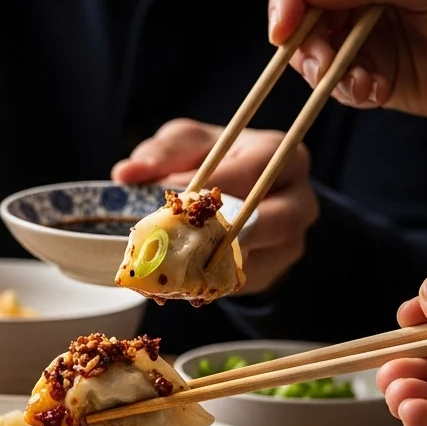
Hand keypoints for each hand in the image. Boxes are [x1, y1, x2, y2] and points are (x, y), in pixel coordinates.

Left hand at [111, 120, 316, 294]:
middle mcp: (299, 198)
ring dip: (204, 262)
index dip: (203, 188)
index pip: (244, 174)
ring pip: (248, 257)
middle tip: (167, 236)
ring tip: (166, 262)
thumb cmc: (216, 160)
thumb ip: (162, 153)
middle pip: (257, 222)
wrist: (246, 195)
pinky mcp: (275, 270)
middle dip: (207, 231)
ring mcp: (291, 239)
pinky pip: (239, 280)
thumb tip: (127, 173)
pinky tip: (177, 278)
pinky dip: (204, 280)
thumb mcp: (189, 145)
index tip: (166, 198)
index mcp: (281, 154)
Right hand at [269, 0, 426, 161]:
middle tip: (317, 64)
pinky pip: (338, 84)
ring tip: (357, 82)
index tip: (284, 24)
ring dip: (325, 71)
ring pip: (314, 52)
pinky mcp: (372, 73)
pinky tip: (375, 92)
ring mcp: (364, 34)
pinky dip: (348, 91)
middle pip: (303, 11)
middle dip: (303, 41)